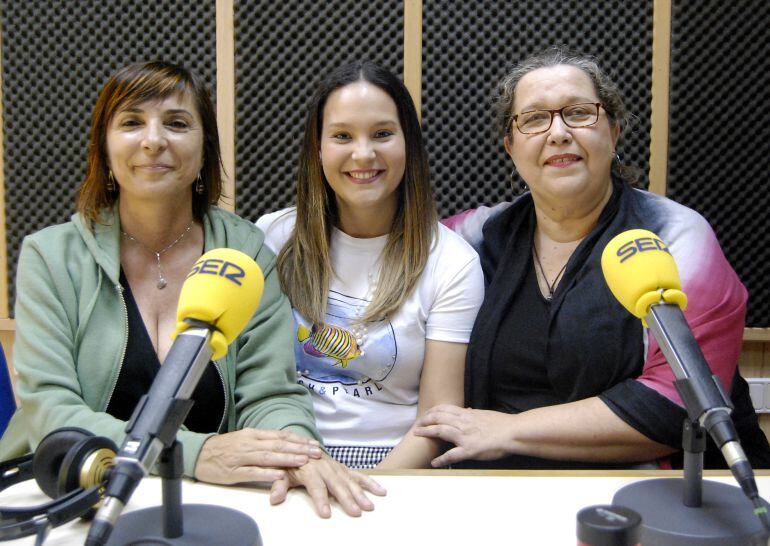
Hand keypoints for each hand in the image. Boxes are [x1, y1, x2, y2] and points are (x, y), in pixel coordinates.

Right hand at [195, 428, 322, 483]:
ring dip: (287, 458)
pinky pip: (252, 471)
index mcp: (253, 434)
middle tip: (316, 453)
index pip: (280, 436)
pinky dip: (267, 472)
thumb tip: (288, 444)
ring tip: (303, 461)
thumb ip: (265, 441)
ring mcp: (241, 457)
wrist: (198, 454)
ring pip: (268, 456)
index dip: (299, 440)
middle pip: (278, 445)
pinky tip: (280, 473)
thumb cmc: (225, 448)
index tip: (314, 444)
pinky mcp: (233, 471)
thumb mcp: (246, 439)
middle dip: (299, 449)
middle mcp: (249, 443)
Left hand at [269, 453, 386, 517]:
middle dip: (347, 498)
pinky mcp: (343, 468)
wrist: (299, 444)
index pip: (316, 486)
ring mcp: (336, 467)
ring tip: (370, 505)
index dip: (321, 499)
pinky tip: (380, 491)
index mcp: (309, 469)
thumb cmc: (290, 461)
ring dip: (361, 493)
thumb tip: (274, 498)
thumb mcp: (281, 470)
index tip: (326, 513)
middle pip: (337, 484)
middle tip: (355, 512)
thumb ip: (278, 484)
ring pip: (350, 480)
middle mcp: (325, 467)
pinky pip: (358, 475)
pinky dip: (370, 482)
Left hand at [414, 404, 512, 466]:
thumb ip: (473, 414)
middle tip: (417, 424)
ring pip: (440, 431)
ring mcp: (465, 436)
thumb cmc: (502, 424)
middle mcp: (463, 423)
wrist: (512, 432)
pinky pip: (451, 455)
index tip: (427, 413)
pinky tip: (434, 463)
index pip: (445, 409)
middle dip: (425, 420)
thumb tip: (467, 410)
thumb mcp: (485, 414)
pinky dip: (441, 459)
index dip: (433, 411)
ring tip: (417, 434)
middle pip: (438, 418)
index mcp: (467, 414)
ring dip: (427, 432)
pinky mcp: (469, 450)